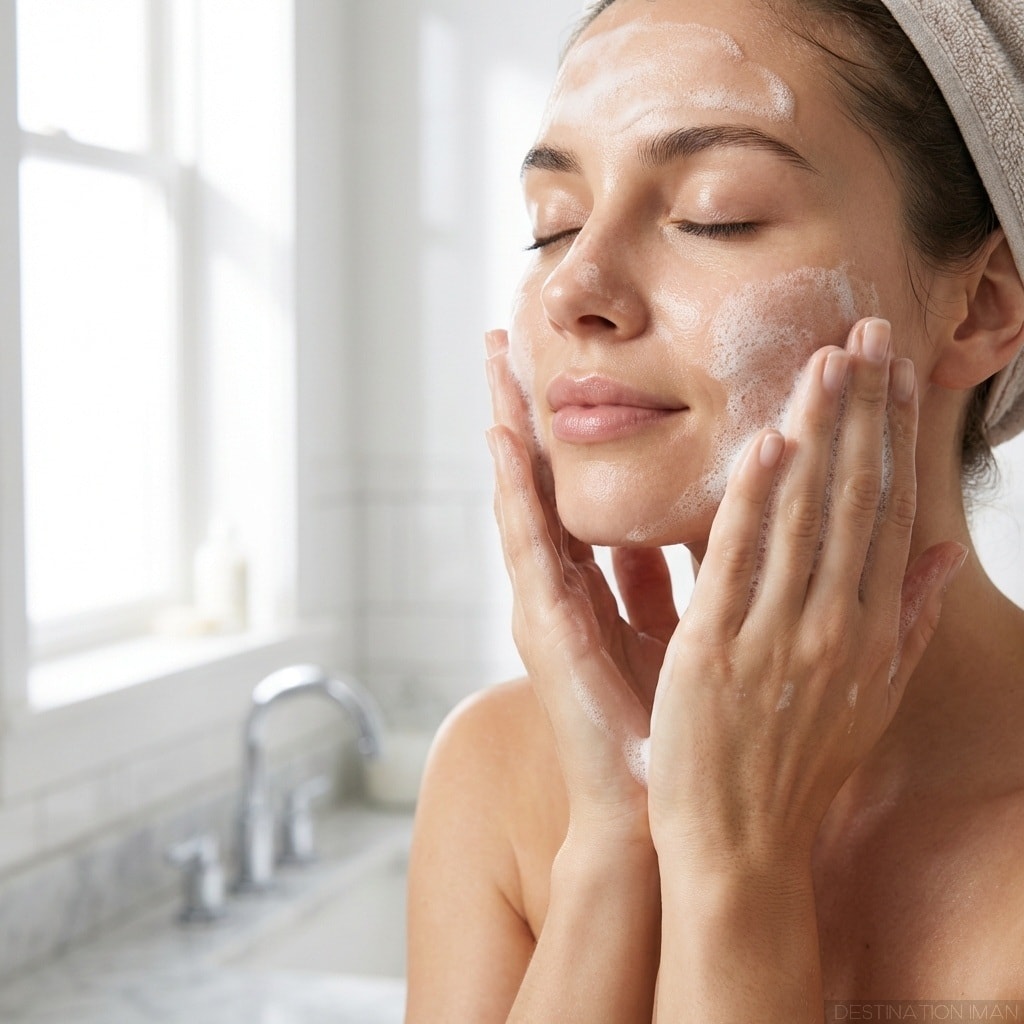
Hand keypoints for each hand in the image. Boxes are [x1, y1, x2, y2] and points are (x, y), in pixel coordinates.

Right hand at [485, 330, 676, 841]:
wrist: (646, 807)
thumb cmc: (663, 722)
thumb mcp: (673, 627)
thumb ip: (665, 574)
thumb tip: (690, 517)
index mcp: (592, 585)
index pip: (569, 491)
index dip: (556, 432)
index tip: (552, 371)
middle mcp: (559, 587)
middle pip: (534, 481)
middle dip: (519, 413)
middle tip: (501, 342)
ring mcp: (543, 604)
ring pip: (521, 498)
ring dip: (506, 431)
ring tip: (493, 365)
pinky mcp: (542, 627)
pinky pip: (527, 545)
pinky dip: (513, 492)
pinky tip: (500, 440)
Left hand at [645, 318, 965, 868]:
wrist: (742, 844)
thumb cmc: (799, 767)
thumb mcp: (872, 695)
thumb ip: (909, 619)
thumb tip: (949, 552)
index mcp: (868, 629)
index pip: (887, 512)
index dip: (892, 437)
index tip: (893, 373)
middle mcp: (834, 624)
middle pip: (855, 498)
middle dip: (863, 411)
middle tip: (866, 331)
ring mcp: (777, 636)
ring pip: (804, 516)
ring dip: (817, 434)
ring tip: (826, 361)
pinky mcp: (716, 650)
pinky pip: (739, 563)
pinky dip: (753, 502)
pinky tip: (766, 443)